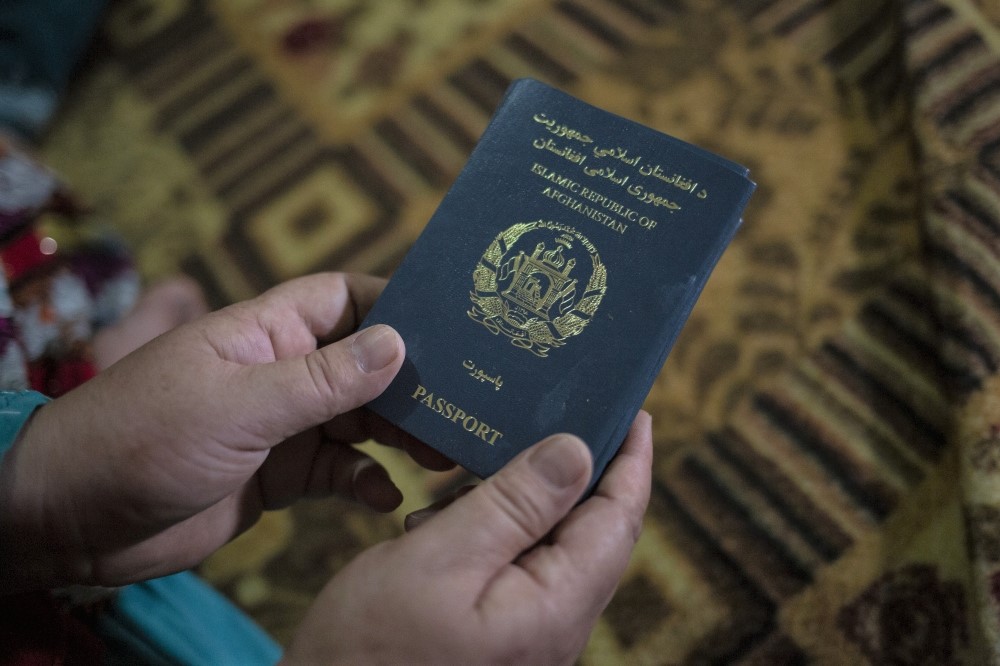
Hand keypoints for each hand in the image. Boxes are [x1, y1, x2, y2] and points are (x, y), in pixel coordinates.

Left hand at [0, 273, 450, 590]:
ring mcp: (283, 424)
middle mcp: (282, 371)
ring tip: (443, 451)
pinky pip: (339, 470)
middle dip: (414, 382)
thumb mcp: (238, 404)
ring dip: (400, 434)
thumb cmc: (142, 438)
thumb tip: (398, 344)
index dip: (397, 305)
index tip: (455, 324)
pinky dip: (366, 481)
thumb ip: (321, 379)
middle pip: (365, 363)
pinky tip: (388, 497)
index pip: (346, 299)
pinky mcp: (281, 474)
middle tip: (466, 403)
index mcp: (267, 331)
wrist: (77, 519)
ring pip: (360, 418)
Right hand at [284, 411, 652, 665]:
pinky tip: (454, 516)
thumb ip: (512, 505)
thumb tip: (576, 453)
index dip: (631, 461)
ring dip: (529, 498)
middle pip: (593, 531)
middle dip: (584, 470)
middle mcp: (555, 625)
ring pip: (553, 547)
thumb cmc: (372, 651)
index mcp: (555, 605)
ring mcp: (529, 634)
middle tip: (566, 412)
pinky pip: (520, 569)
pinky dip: (497, 530)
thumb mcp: (439, 561)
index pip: (619, 518)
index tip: (633, 412)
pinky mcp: (499, 637)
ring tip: (490, 461)